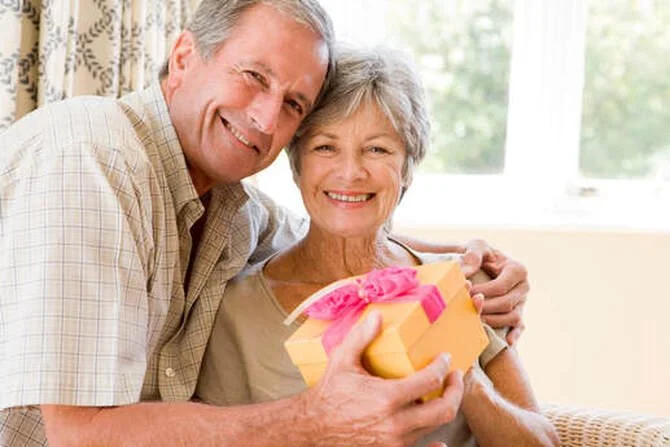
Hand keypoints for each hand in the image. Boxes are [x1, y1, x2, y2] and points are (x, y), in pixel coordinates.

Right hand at [303, 311, 464, 446]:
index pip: (429, 381)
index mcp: (387, 397)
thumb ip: (361, 337)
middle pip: (443, 409)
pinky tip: (440, 442)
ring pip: (434, 426)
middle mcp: (395, 422)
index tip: (445, 358)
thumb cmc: (329, 392)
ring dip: (444, 408)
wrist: (314, 426)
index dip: (442, 367)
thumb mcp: (343, 360)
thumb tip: (378, 315)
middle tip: (455, 377)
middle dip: (455, 391)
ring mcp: (395, 441)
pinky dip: (435, 446)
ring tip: (443, 393)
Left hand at [460, 240, 528, 345]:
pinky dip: (515, 334)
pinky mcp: (518, 312)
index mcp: (517, 269)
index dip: (482, 292)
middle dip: (485, 308)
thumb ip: (473, 255)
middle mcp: (523, 286)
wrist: (481, 265)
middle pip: (506, 303)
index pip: (500, 286)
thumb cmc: (479, 254)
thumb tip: (467, 274)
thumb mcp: (476, 247)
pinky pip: (520, 326)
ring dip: (494, 321)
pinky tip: (508, 342)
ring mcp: (522, 301)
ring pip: (512, 317)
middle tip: (467, 309)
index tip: (466, 293)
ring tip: (477, 321)